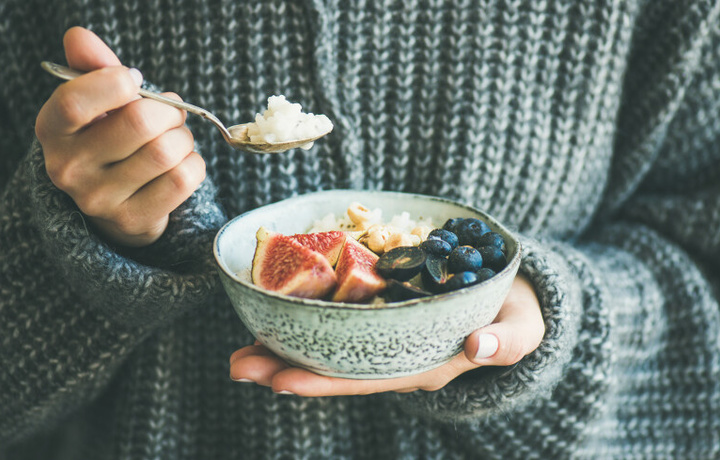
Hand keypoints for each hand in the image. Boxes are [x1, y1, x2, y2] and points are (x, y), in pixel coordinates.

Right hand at [35, 27, 204, 246]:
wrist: (118, 202)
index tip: (135, 81)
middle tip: (171, 115)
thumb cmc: (110, 139)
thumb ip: (93, 67)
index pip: (76, 101)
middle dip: (169, 111)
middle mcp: (68, 168)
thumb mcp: (98, 103)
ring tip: (176, 139)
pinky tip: (182, 163)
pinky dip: (195, 163)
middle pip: (139, 123)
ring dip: (184, 138)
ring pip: (166, 151)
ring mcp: (100, 199)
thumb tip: (79, 37)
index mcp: (53, 130)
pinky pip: (184, 178)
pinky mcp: (133, 219)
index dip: (116, 83)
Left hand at [229, 275, 543, 395]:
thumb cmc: (517, 315)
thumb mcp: (523, 327)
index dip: (323, 381)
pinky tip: (276, 313)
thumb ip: (508, 340)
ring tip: (240, 348)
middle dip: (285, 369)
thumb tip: (482, 347)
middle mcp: (396, 357)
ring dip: (284, 347)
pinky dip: (306, 320)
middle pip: (335, 368)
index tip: (279, 381)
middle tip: (236, 364)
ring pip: (329, 348)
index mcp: (424, 365)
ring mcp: (387, 337)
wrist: (512, 298)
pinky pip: (339, 322)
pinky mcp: (383, 314)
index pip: (366, 379)